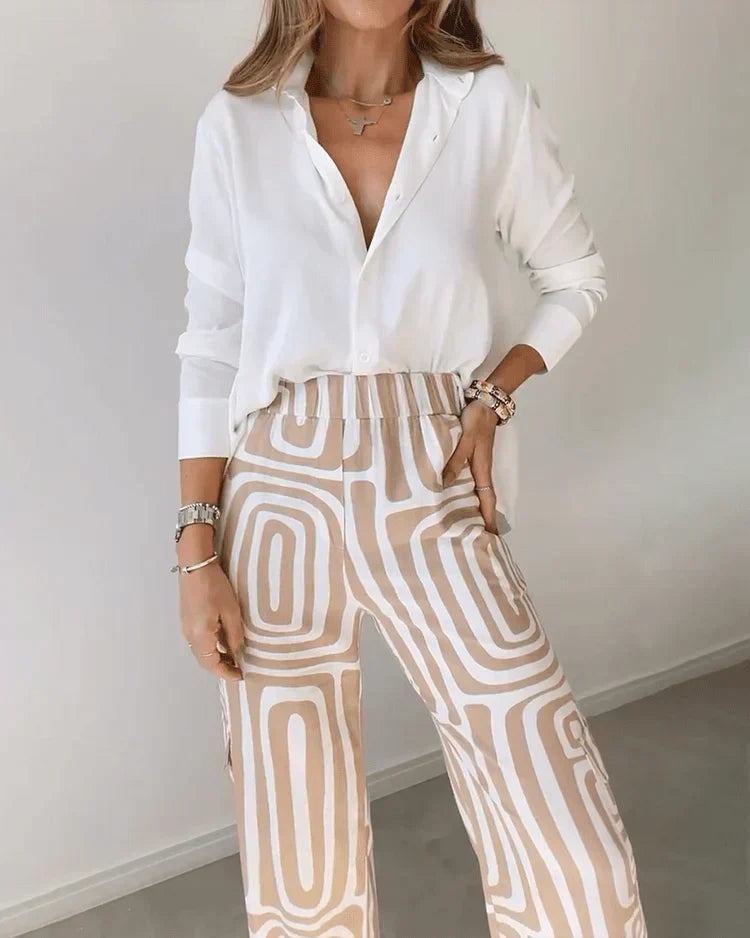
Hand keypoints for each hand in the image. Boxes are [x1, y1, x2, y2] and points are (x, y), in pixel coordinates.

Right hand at [178, 558, 243, 681]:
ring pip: (201, 652)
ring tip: (233, 656)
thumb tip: (237, 652)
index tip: (240, 676)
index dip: (226, 673)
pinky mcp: (187, 620)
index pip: (212, 664)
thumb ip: (234, 635)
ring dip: (215, 657)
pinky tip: (223, 641)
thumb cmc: (215, 587)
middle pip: (204, 661)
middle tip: (238, 668)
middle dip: (221, 667)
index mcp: (200, 637)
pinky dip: (211, 647)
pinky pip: (199, 641)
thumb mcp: (231, 612)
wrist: (195, 566)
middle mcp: (189, 636)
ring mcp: (186, 628)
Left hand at [441, 400, 499, 534]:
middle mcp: (482, 470)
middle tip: (478, 539)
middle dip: (484, 519)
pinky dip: (468, 494)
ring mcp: (478, 465)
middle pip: (485, 500)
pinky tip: (457, 498)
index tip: (491, 537)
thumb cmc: (476, 422)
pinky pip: (472, 482)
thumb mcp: (464, 440)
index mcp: (482, 469)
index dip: (490, 518)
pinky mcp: (473, 458)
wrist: (485, 404)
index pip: (488, 500)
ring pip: (478, 492)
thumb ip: (456, 460)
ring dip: (476, 508)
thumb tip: (445, 483)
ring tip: (467, 525)